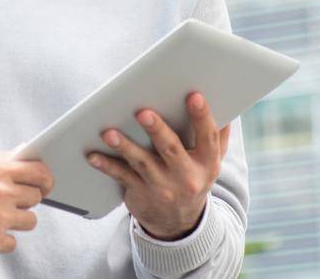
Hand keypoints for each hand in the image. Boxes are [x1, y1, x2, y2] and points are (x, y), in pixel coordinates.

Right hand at [0, 151, 53, 255]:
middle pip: (36, 196)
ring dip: (17, 220)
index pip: (39, 171)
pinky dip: (2, 240)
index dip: (45, 178)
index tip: (44, 183)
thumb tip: (14, 158)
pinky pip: (13, 242)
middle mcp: (3, 192)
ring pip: (30, 220)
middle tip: (12, 201)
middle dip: (26, 199)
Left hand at [87, 91, 229, 240]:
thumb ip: (218, 136)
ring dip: (125, 146)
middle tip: (143, 112)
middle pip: (171, 149)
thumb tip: (226, 103)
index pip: (208, 137)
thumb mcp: (210, 162)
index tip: (194, 96)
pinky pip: (122, 176)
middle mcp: (187, 176)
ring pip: (142, 163)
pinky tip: (93, 154)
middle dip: (157, 130)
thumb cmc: (193, 177)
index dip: (202, 117)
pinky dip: (106, 165)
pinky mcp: (141, 193)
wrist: (178, 223)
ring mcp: (163, 187)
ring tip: (109, 132)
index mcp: (207, 163)